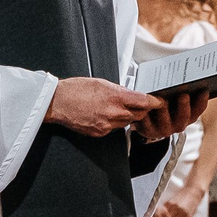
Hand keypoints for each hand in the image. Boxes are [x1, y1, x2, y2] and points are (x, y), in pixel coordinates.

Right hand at [49, 77, 167, 135]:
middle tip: (140, 104)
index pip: (144, 102)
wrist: (57, 102)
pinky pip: (114, 128)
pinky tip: (105, 114)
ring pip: (126, 122)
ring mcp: (107, 125)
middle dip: (141, 109)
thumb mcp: (101, 83)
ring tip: (117, 107)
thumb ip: (119, 90)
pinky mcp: (100, 133)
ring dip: (127, 116)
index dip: (154, 102)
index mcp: (116, 97)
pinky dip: (114, 122)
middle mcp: (114, 113)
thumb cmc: (76, 89)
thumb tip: (131, 94)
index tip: (159, 101)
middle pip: (138, 114)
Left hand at [136, 90, 207, 140]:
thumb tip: (185, 73)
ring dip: (163, 110)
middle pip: (183, 116)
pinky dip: (146, 113)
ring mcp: (164, 129)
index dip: (202, 101)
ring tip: (161, 98)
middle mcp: (178, 124)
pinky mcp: (148, 130)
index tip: (204, 90)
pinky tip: (145, 104)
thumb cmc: (165, 107)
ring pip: (164, 120)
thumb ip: (182, 91)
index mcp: (189, 116)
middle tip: (183, 95)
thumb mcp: (176, 100)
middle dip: (184, 106)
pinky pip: (147, 122)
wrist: (149, 124)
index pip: (199, 109)